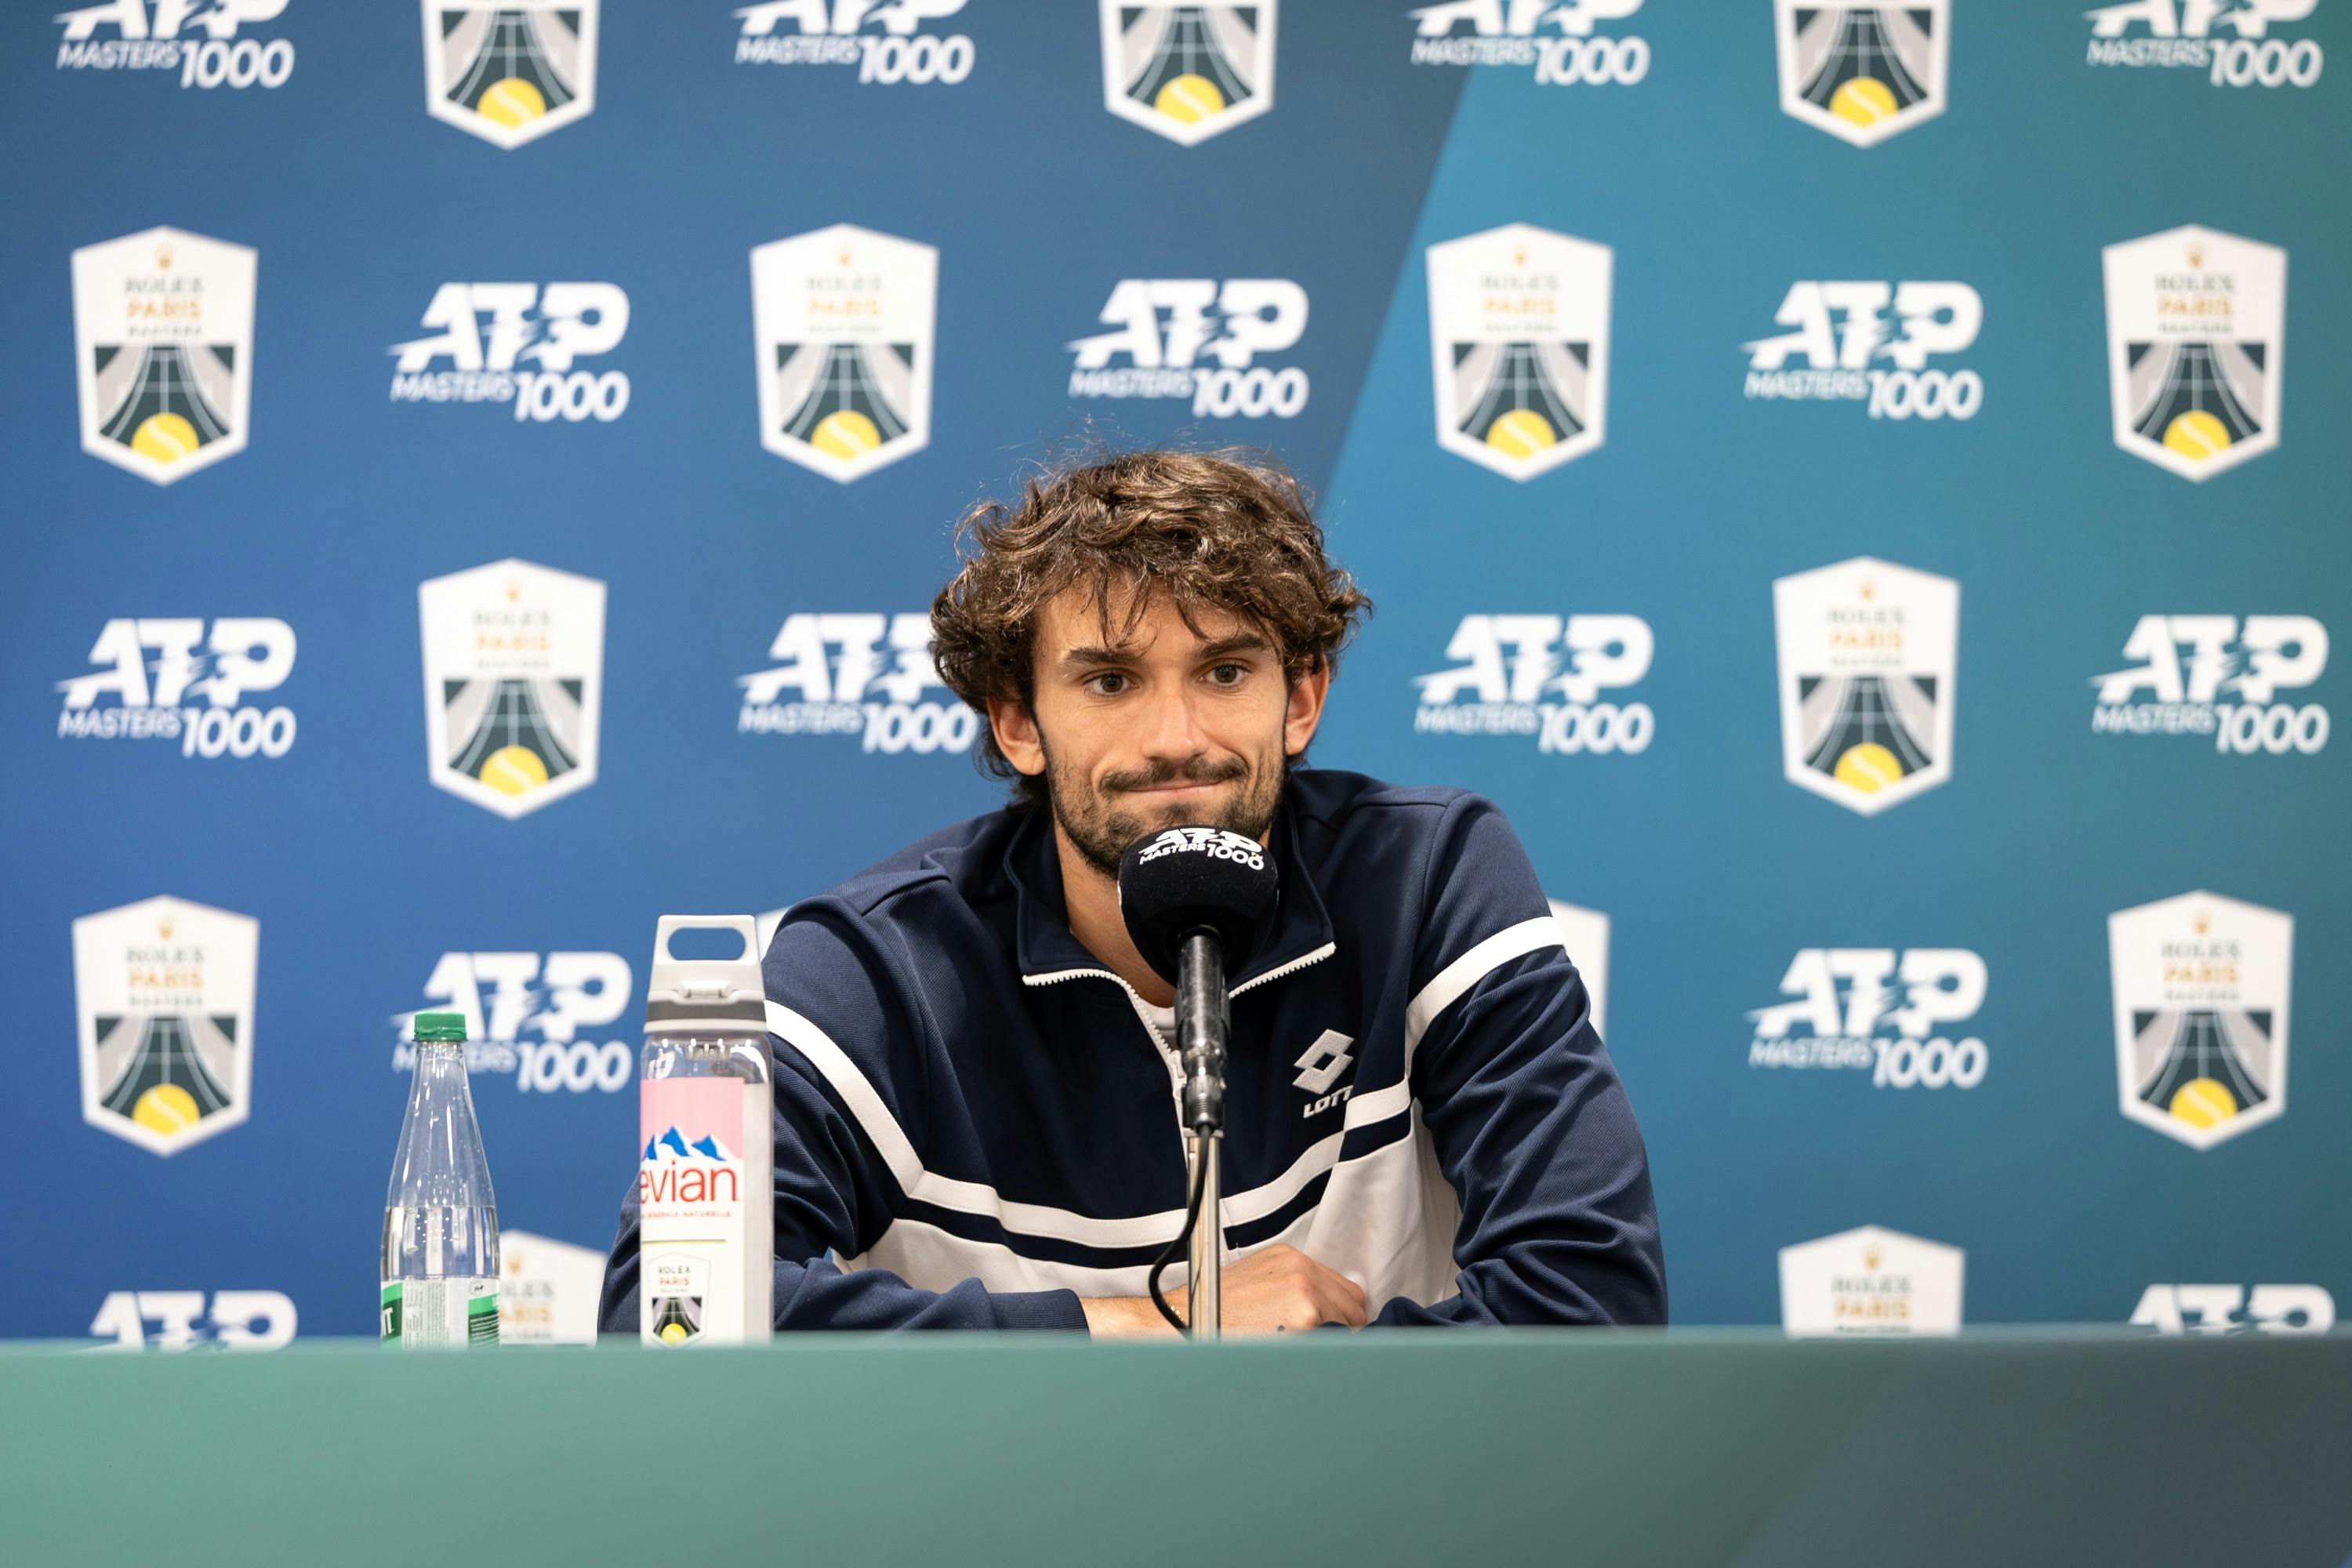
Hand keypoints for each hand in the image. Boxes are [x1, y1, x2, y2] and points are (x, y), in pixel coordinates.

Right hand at [1081, 1244, 1368, 1337]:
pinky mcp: (1303, 1320)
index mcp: (1289, 1259)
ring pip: (1349, 1328)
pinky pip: (1333, 1345)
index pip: (1344, 1289)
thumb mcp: (1255, 1284)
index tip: (1332, 1331)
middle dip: (1342, 1330)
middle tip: (1315, 1349)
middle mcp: (1300, 1270)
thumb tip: (1326, 1314)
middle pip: (1354, 1306)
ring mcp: (1304, 1294)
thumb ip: (1292, 1290)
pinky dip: (1321, 1356)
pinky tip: (1295, 1360)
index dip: (1341, 1315)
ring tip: (1298, 1355)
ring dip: (1332, 1344)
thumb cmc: (1210, 1312)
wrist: (1177, 1325)